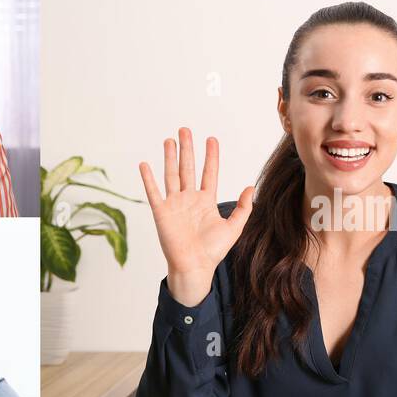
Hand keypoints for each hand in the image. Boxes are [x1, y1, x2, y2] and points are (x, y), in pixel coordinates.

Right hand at [140, 129, 254, 306]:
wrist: (195, 266)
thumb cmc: (213, 251)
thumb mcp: (234, 228)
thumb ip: (243, 208)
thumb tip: (251, 187)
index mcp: (206, 201)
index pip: (209, 173)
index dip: (211, 156)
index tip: (211, 139)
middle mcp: (189, 199)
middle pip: (188, 168)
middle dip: (187, 149)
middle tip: (185, 130)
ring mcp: (174, 204)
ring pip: (172, 174)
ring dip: (170, 157)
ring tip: (170, 140)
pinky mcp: (161, 212)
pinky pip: (153, 192)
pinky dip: (148, 178)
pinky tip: (145, 164)